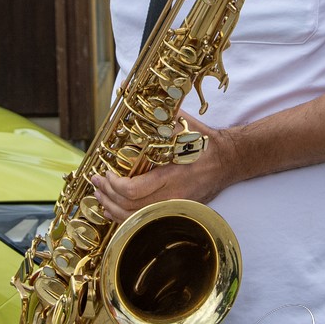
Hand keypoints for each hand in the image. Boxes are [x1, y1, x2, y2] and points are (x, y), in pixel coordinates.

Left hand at [90, 112, 236, 223]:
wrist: (228, 160)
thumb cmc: (203, 141)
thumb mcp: (181, 125)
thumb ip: (156, 118)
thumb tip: (128, 103)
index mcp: (172, 175)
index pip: (134, 190)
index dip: (114, 184)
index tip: (105, 171)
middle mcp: (173, 195)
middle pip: (130, 208)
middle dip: (108, 195)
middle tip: (96, 182)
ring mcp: (175, 207)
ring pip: (135, 219)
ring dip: (113, 208)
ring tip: (100, 196)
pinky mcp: (176, 211)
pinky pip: (145, 221)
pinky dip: (125, 218)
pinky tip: (114, 209)